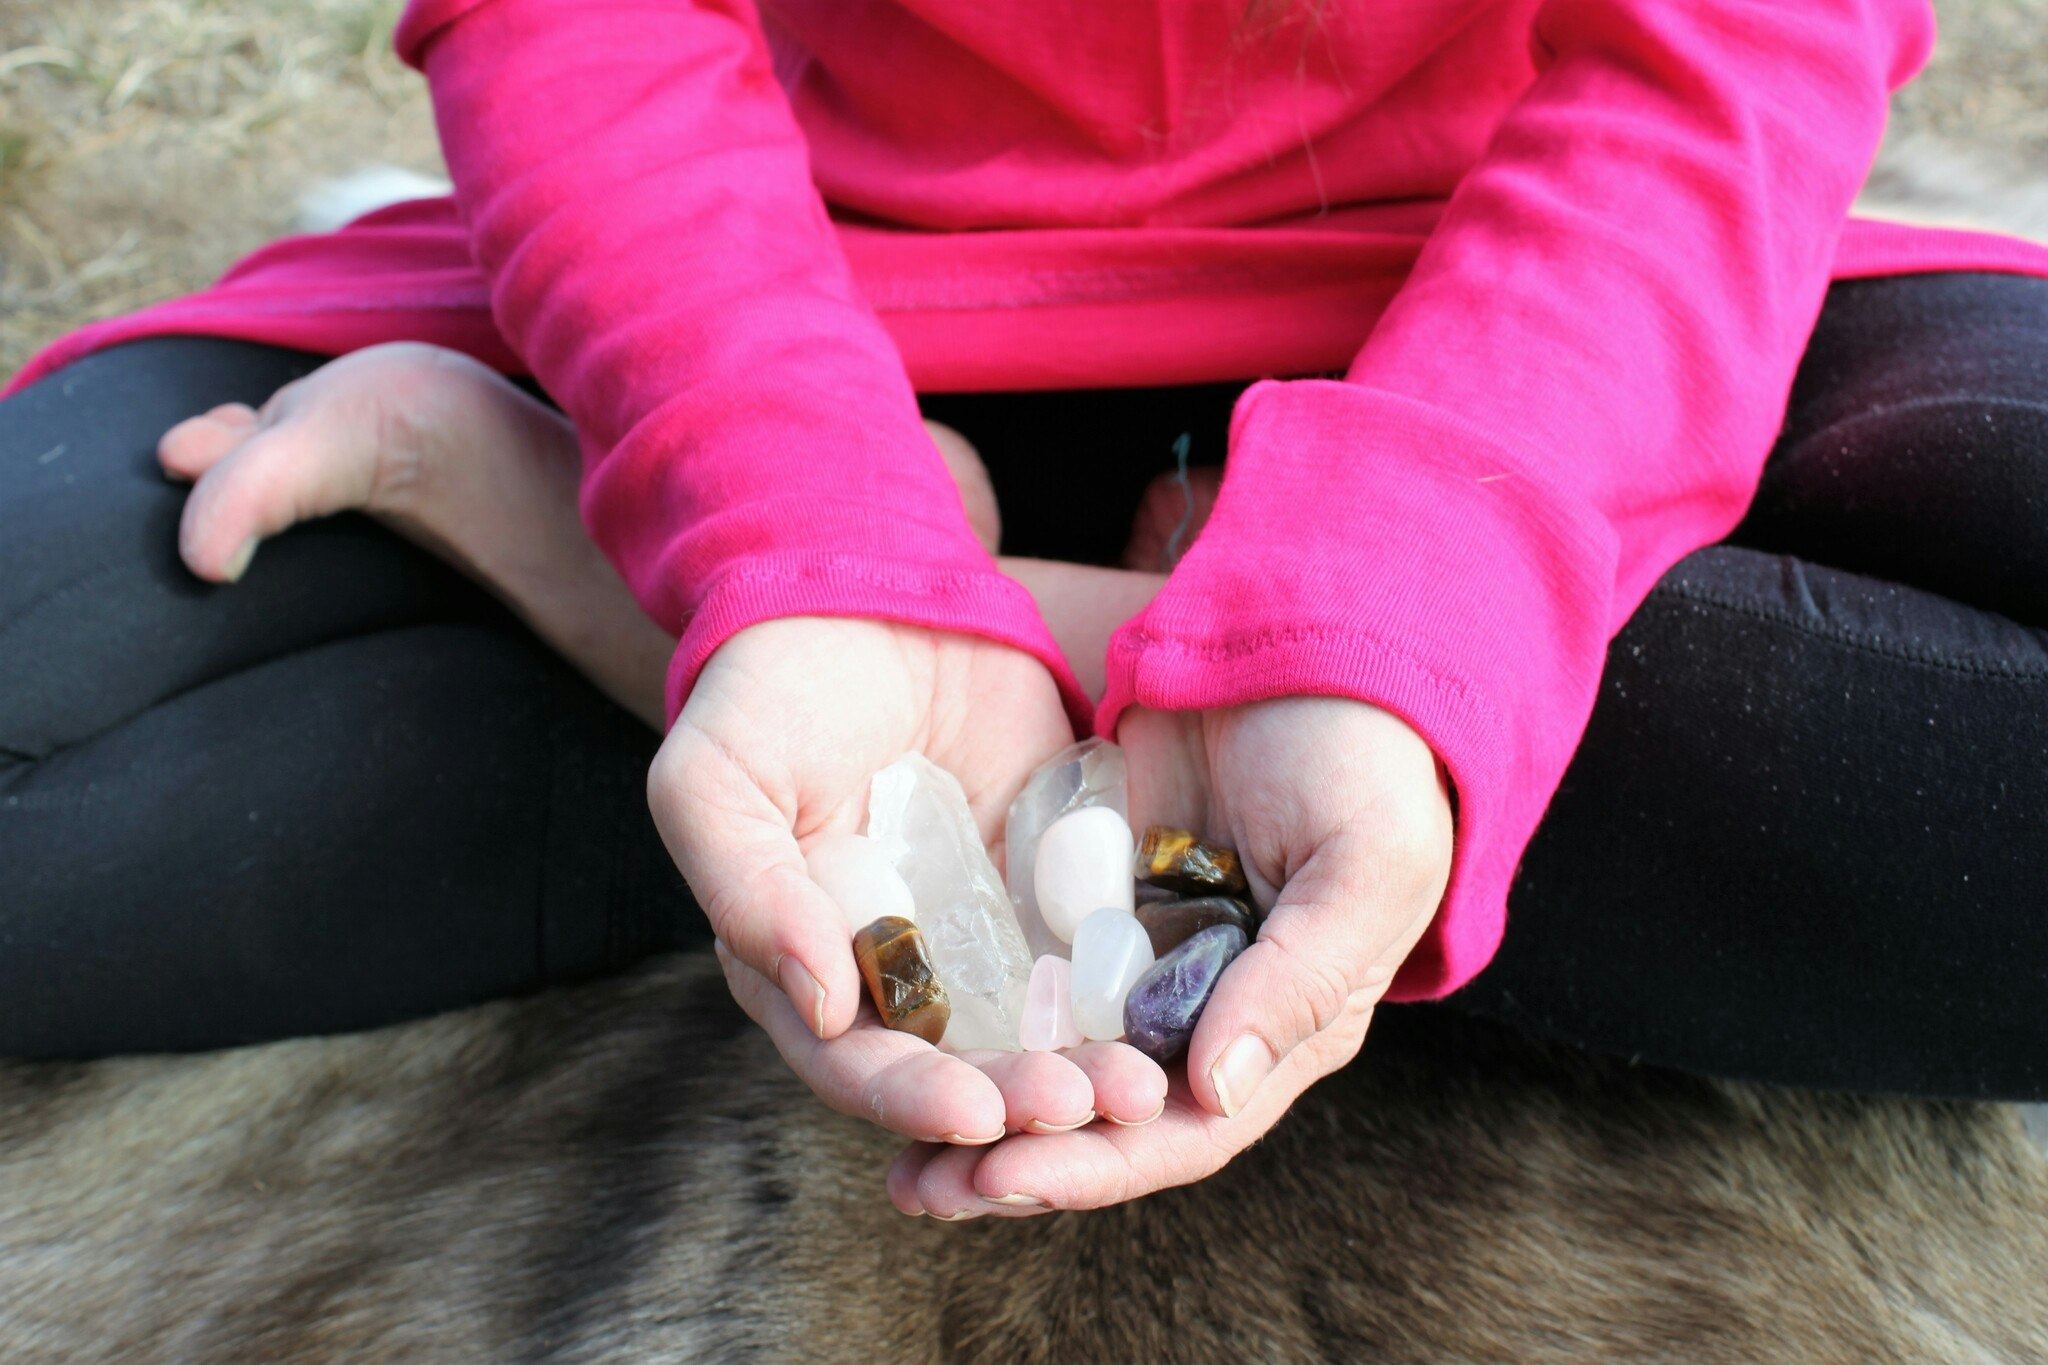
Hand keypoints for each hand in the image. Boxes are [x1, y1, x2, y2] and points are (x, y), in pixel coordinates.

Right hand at [658, 618, 1171, 1151]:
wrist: (868, 587)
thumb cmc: (768, 690)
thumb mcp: (716, 780)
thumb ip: (748, 891)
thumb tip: (821, 1008)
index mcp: (796, 967)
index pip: (852, 1063)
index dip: (910, 1098)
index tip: (975, 1113)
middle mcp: (891, 974)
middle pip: (955, 1068)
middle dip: (1015, 1100)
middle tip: (1084, 1105)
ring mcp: (974, 935)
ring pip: (1031, 1031)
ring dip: (1081, 1070)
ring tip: (1136, 1087)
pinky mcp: (1045, 890)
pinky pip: (1088, 955)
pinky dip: (1122, 996)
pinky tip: (1166, 1016)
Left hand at [887, 695, 1452, 1215]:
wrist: (1309, 635)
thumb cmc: (1368, 757)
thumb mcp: (1365, 865)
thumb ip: (1299, 980)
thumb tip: (1213, 1091)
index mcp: (1289, 1025)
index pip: (1189, 1127)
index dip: (1099, 1165)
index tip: (1003, 1179)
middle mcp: (1211, 1013)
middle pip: (1105, 1117)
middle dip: (1017, 1160)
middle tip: (921, 1191)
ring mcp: (1143, 959)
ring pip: (1055, 1062)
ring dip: (982, 1113)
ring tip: (897, 1160)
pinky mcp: (1089, 901)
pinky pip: (1025, 976)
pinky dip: (974, 1022)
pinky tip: (904, 1045)